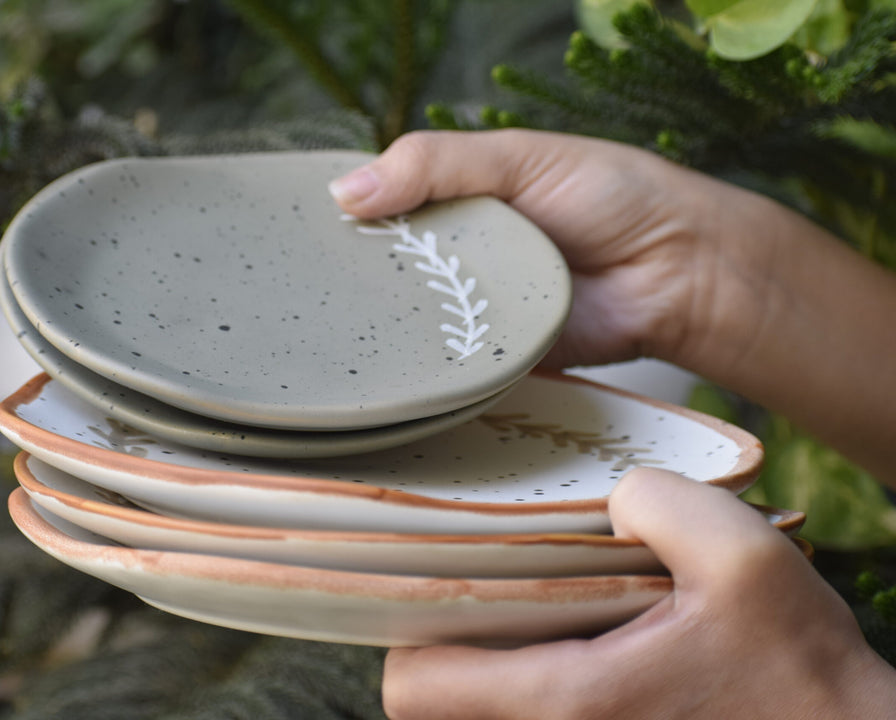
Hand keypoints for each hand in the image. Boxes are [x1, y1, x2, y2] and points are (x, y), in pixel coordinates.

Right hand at [329, 129, 895, 483]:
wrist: (680, 272)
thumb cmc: (610, 195)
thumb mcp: (518, 158)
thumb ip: (436, 164)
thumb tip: (344, 193)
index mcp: (456, 203)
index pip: (381, 211)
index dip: (340, 223)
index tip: (290, 239)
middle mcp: (457, 259)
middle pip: (386, 275)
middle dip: (351, 286)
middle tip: (297, 301)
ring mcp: (473, 311)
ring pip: (411, 326)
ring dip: (381, 333)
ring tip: (324, 344)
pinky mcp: (493, 360)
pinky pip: (447, 370)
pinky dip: (423, 374)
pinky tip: (382, 379)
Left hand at [381, 468, 895, 719]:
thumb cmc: (803, 677)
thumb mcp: (746, 559)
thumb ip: (662, 502)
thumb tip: (610, 493)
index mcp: (569, 700)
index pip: (413, 685)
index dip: (407, 626)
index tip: (435, 576)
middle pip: (435, 697)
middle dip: (447, 628)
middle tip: (485, 569)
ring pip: (479, 708)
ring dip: (492, 648)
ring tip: (537, 591)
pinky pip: (529, 712)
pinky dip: (532, 669)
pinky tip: (582, 625)